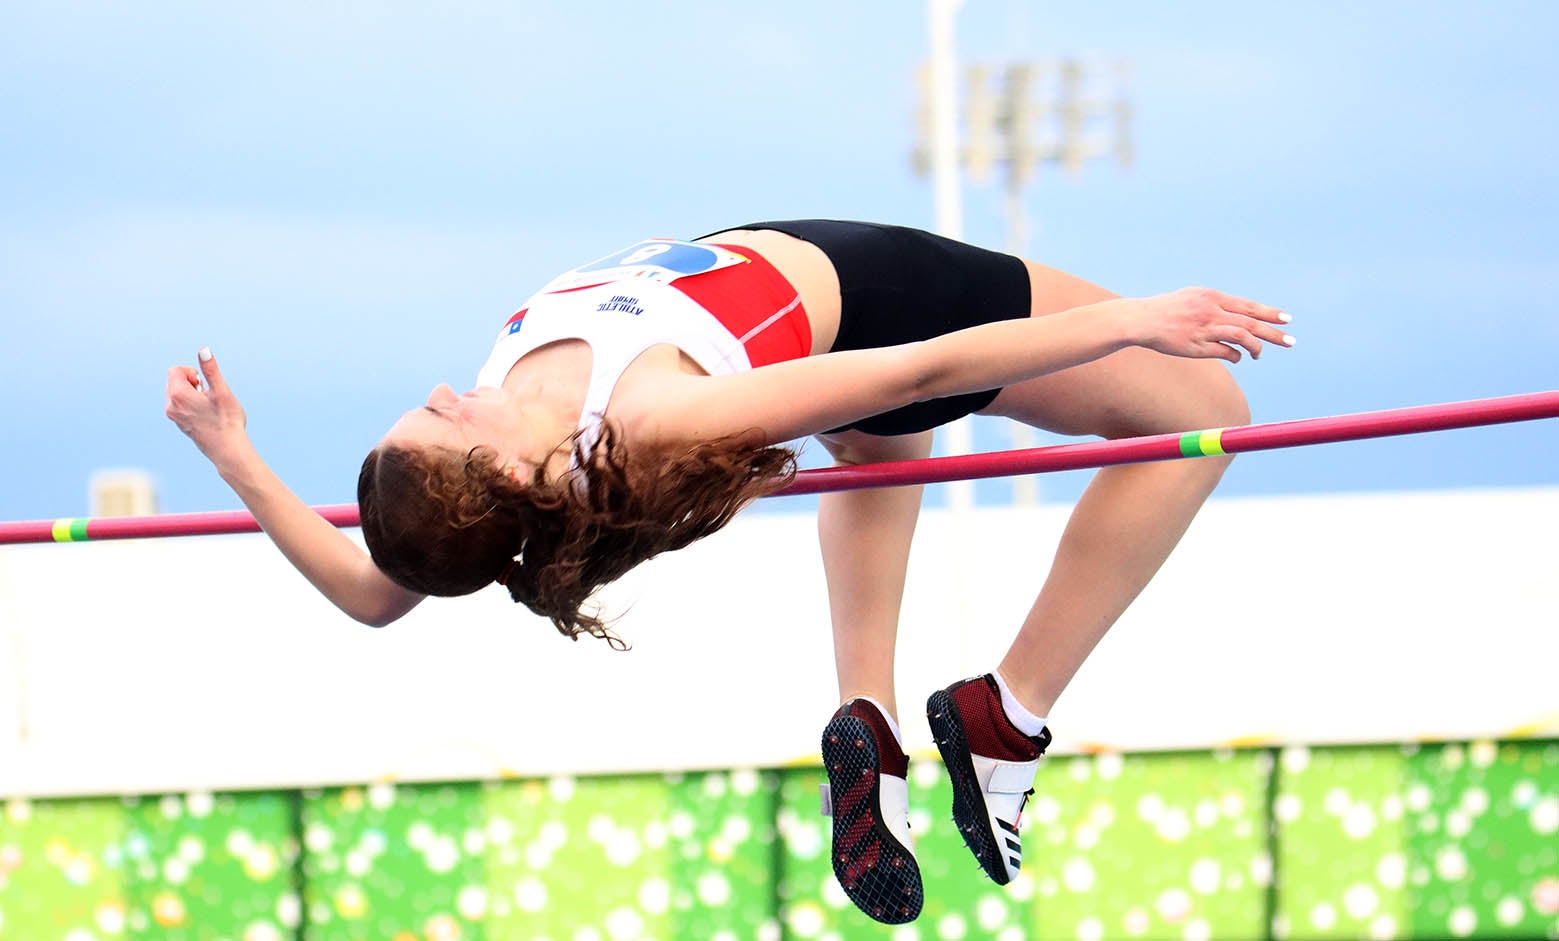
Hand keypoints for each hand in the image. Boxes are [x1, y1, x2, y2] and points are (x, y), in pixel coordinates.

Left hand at [165, 347, 249, 466]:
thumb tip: (203, 349)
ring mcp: (174, 417)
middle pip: (174, 381)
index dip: (192, 372)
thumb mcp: (222, 391)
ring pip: (176, 393)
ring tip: (208, 405)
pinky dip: (190, 404)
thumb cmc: (227, 421)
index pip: (175, 370)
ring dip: (191, 393)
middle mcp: (171, 406)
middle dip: (191, 382)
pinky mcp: (179, 424)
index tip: (205, 383)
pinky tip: (206, 414)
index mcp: (178, 395)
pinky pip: (179, 405)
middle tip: (208, 394)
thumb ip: (210, 370)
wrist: (228, 450)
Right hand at [1129, 287, 1293, 362]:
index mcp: (1212, 297)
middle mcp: (1211, 311)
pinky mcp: (1197, 346)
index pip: (1248, 306)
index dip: (1269, 313)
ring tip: (1260, 355)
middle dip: (1273, 332)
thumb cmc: (1167, 309)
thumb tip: (1236, 314)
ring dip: (1256, 347)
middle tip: (1291, 341)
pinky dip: (1236, 356)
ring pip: (1242, 336)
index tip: (1286, 319)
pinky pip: (1225, 352)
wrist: (1141, 319)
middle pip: (1251, 322)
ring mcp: (1205, 329)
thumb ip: (1215, 303)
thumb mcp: (1193, 296)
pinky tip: (1238, 358)